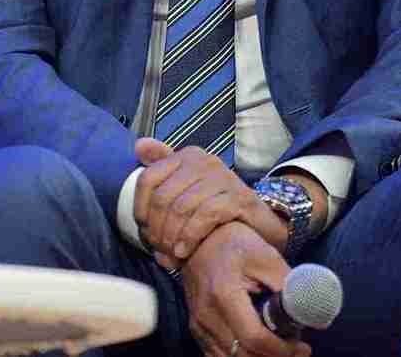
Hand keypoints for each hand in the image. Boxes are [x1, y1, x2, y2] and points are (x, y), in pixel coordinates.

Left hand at [133, 139, 286, 269]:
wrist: (261, 225)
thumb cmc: (218, 208)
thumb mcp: (189, 186)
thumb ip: (164, 166)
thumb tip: (139, 145)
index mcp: (187, 157)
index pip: (148, 179)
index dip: (140, 208)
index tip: (144, 230)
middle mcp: (204, 162)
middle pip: (163, 197)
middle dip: (156, 229)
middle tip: (158, 249)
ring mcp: (223, 178)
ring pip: (182, 208)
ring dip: (171, 237)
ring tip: (171, 254)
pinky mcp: (239, 197)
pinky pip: (205, 216)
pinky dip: (190, 237)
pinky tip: (185, 252)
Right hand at [181, 221, 309, 356]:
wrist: (198, 239)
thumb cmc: (235, 243)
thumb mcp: (267, 257)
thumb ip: (291, 287)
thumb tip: (317, 318)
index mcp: (224, 294)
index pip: (255, 338)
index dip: (283, 350)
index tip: (303, 347)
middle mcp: (207, 314)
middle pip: (244, 355)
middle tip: (297, 350)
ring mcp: (198, 324)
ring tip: (280, 349)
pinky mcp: (196, 329)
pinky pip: (219, 356)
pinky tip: (259, 349)